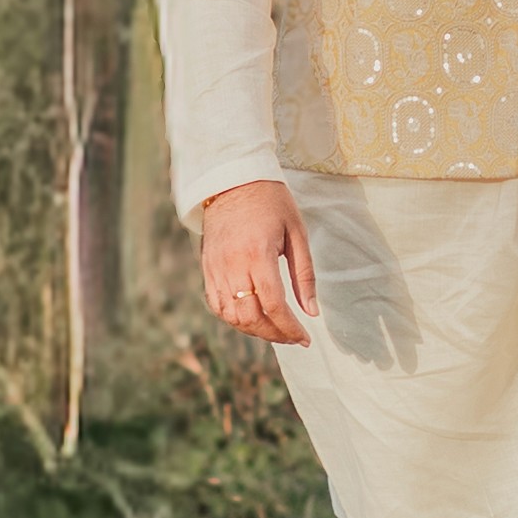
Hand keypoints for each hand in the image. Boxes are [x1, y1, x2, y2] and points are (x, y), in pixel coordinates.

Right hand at [195, 178, 319, 344]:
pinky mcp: (206, 268)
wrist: (231, 179)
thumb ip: (304, 274)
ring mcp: (215, 268)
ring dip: (253, 330)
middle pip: (250, 317)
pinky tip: (251, 317)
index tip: (304, 339)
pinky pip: (216, 304)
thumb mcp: (296, 232)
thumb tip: (312, 311)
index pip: (273, 306)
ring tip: (274, 329)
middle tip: (292, 337)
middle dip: (274, 334)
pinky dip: (233, 318)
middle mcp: (232, 265)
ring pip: (231, 315)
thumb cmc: (270, 201)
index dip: (290, 328)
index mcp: (258, 255)